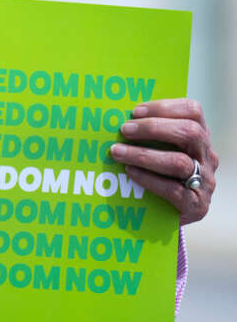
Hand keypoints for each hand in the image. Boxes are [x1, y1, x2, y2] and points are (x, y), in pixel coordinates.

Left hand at [111, 98, 218, 224]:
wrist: (169, 214)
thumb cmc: (159, 174)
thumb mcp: (161, 150)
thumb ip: (150, 134)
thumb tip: (114, 116)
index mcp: (199, 137)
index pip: (193, 111)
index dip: (165, 107)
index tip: (135, 111)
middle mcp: (206, 157)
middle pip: (190, 132)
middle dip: (153, 128)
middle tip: (124, 130)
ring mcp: (204, 182)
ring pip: (179, 162)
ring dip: (144, 155)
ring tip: (117, 152)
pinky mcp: (196, 205)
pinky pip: (172, 190)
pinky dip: (148, 179)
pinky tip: (129, 172)